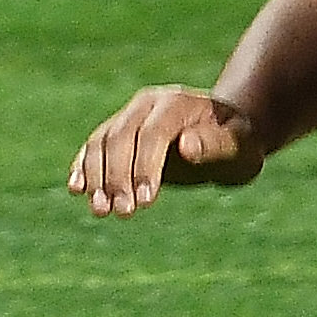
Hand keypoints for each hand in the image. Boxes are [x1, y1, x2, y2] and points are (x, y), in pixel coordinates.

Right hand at [68, 85, 267, 216]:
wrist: (227, 131)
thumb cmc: (238, 142)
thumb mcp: (239, 145)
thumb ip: (215, 144)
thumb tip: (185, 147)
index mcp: (176, 103)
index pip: (152, 134)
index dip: (145, 167)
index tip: (146, 202)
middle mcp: (147, 104)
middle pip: (120, 137)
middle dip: (118, 177)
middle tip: (123, 213)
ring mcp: (130, 116)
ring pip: (101, 143)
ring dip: (96, 177)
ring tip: (100, 211)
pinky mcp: (120, 133)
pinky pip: (94, 147)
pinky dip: (83, 167)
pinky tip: (77, 189)